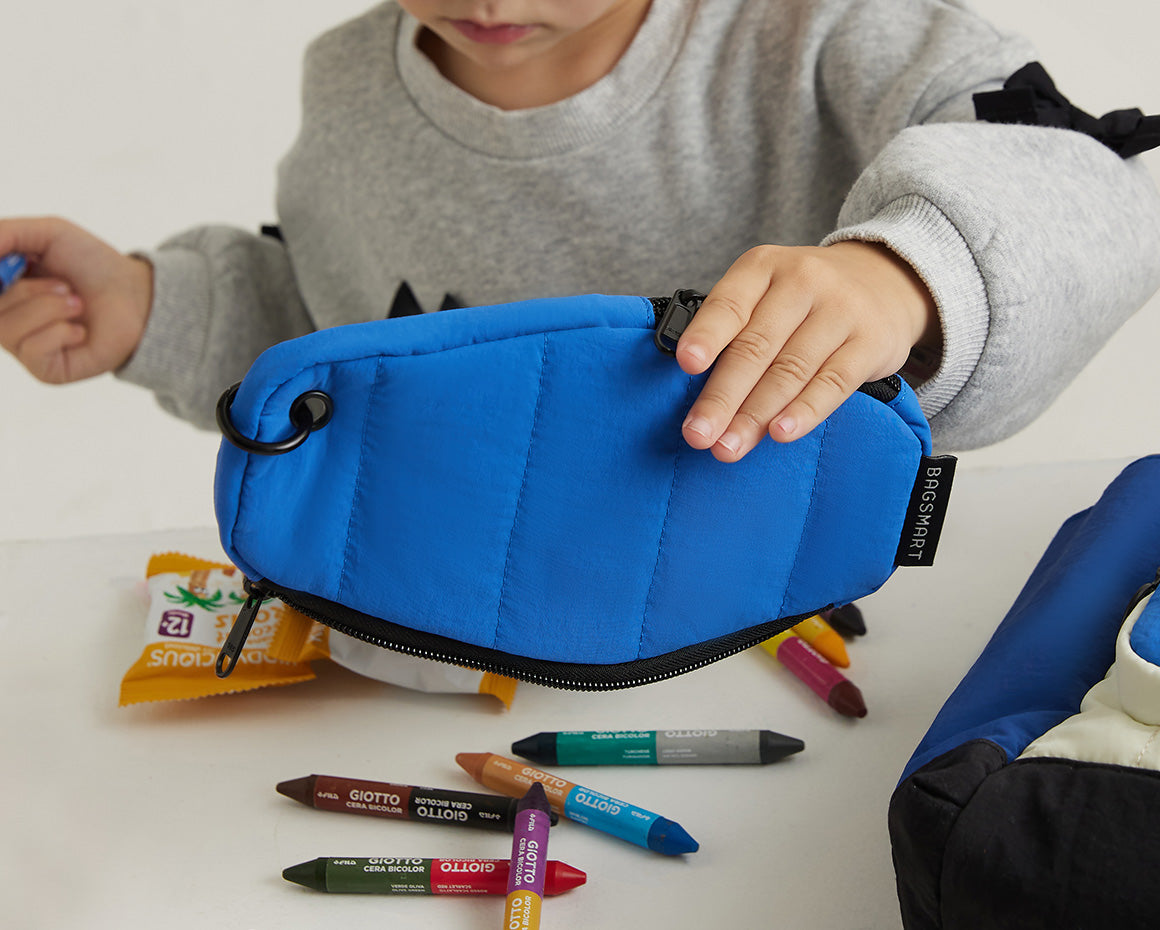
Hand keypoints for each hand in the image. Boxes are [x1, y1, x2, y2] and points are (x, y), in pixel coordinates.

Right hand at [0, 216, 152, 383]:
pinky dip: (61, 332)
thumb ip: (5, 233)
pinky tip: (80, 331)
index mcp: (1, 290)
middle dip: (28, 292)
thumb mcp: (47, 233)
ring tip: (77, 304)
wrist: (137, 296)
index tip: (19, 266)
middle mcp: (6, 320)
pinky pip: (34, 350)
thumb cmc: (93, 264)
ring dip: (49, 309)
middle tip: (65, 286)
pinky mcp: (46, 370)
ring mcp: (23, 348)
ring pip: (6, 331)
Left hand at [676, 241, 939, 460]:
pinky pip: (834, 382)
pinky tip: (781, 433)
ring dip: (755, 415)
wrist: (883, 279)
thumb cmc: (803, 299)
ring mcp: (840, 310)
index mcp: (762, 267)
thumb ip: (735, 330)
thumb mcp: (765, 292)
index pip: (729, 303)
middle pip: (756, 346)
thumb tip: (698, 393)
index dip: (707, 335)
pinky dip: (805, 411)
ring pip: (790, 369)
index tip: (687, 364)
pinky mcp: (871, 341)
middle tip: (698, 434)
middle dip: (722, 397)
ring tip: (729, 447)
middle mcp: (802, 281)